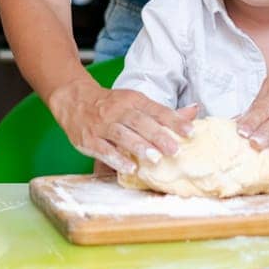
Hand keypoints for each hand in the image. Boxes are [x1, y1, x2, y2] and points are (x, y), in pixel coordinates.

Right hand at [47, 81, 198, 174]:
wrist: (74, 100)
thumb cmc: (112, 105)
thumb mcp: (136, 102)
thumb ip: (163, 112)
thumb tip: (194, 111)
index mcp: (132, 100)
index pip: (156, 110)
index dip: (173, 121)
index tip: (190, 132)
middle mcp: (117, 110)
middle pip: (139, 122)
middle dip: (158, 135)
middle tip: (174, 149)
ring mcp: (102, 125)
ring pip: (121, 134)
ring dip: (138, 146)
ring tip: (155, 158)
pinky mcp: (88, 139)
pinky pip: (103, 149)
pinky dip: (116, 158)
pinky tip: (130, 168)